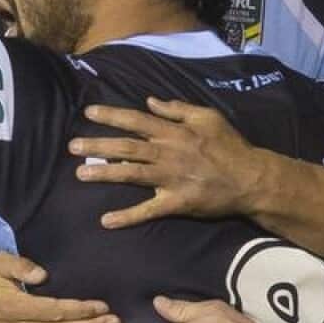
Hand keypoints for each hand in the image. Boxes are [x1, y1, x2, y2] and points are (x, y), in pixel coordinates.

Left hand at [70, 98, 261, 227]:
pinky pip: (148, 210)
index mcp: (173, 132)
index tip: (88, 113)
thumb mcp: (207, 116)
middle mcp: (167, 153)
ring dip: (104, 174)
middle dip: (97, 145)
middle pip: (126, 147)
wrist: (251, 179)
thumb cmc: (230, 145)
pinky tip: (106, 221)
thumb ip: (177, 108)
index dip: (111, 116)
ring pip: (131, 175)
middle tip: (72, 146)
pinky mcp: (176, 202)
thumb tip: (150, 101)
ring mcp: (170, 179)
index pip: (136, 120)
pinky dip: (127, 217)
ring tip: (80, 175)